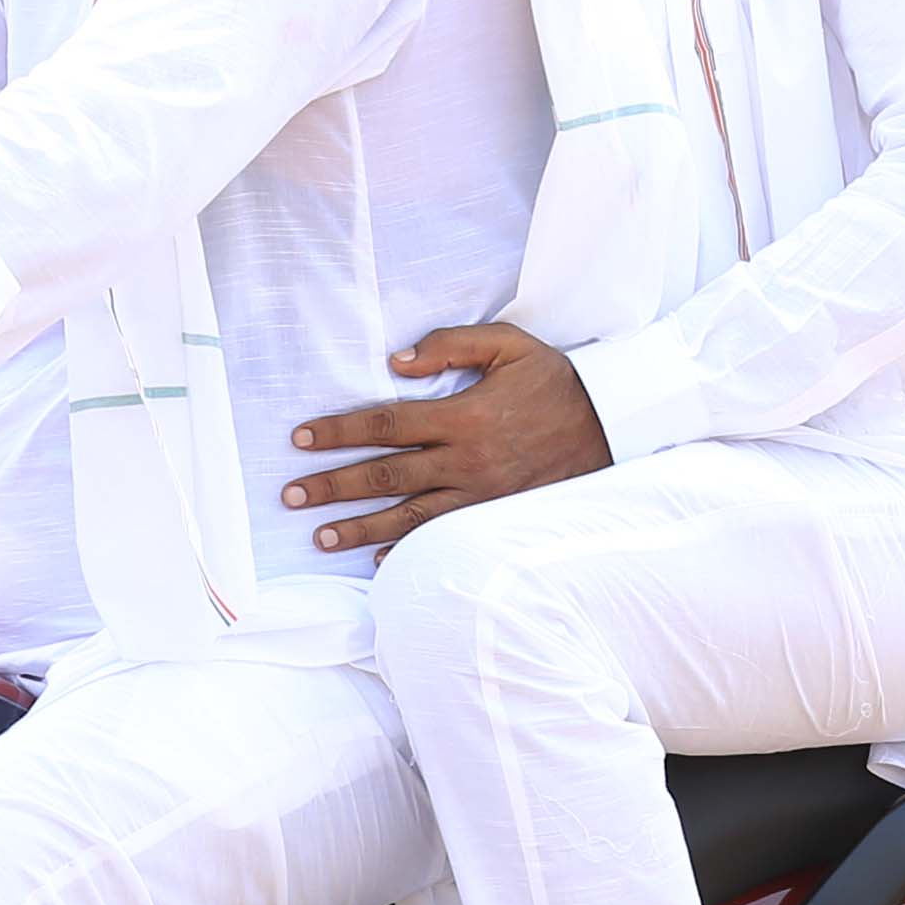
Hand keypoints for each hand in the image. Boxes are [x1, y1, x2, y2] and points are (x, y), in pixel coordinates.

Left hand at [280, 324, 610, 550]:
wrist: (612, 425)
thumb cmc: (556, 381)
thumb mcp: (509, 346)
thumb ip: (450, 345)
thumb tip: (395, 363)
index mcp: (463, 415)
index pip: (386, 424)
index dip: (340, 431)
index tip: (302, 439)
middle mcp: (466, 460)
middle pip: (386, 475)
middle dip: (333, 485)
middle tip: (291, 495)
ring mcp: (481, 494)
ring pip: (409, 516)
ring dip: (361, 528)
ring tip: (320, 536)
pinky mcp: (496, 516)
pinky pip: (446, 537)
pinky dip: (412, 551)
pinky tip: (380, 559)